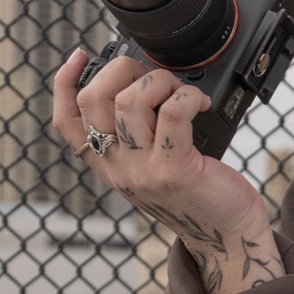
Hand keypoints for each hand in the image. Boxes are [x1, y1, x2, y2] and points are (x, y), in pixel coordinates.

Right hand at [52, 47, 283, 293]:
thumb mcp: (153, 170)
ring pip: (129, 101)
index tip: (81, 56)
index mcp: (108, 166)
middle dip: (122, 70)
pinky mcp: (174, 169)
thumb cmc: (199, 196)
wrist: (228, 237)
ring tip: (181, 91)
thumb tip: (140, 85)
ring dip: (159, 81)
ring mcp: (143, 170)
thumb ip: (137, 139)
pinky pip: (172, 112)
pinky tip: (201, 103)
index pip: (66, 122)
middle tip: (153, 75)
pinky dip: (187, 97)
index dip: (65, 83)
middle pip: (94, 100)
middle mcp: (119, 169)